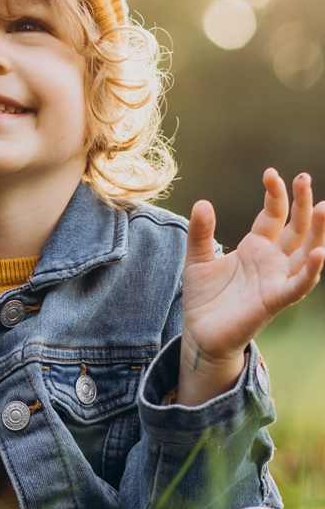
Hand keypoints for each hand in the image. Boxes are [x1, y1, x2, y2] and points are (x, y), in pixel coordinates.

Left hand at [178, 169, 324, 403]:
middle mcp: (272, 260)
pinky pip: (299, 285)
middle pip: (296, 227)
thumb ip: (200, 234)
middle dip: (302, 203)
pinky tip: (320, 253)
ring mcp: (277, 279)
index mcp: (256, 247)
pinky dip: (311, 271)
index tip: (271, 174)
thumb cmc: (204, 298)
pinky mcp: (275, 300)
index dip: (276, 195)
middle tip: (304, 177)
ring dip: (318, 231)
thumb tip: (202, 202)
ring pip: (307, 252)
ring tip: (323, 206)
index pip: (273, 215)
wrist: (200, 334)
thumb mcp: (197, 259)